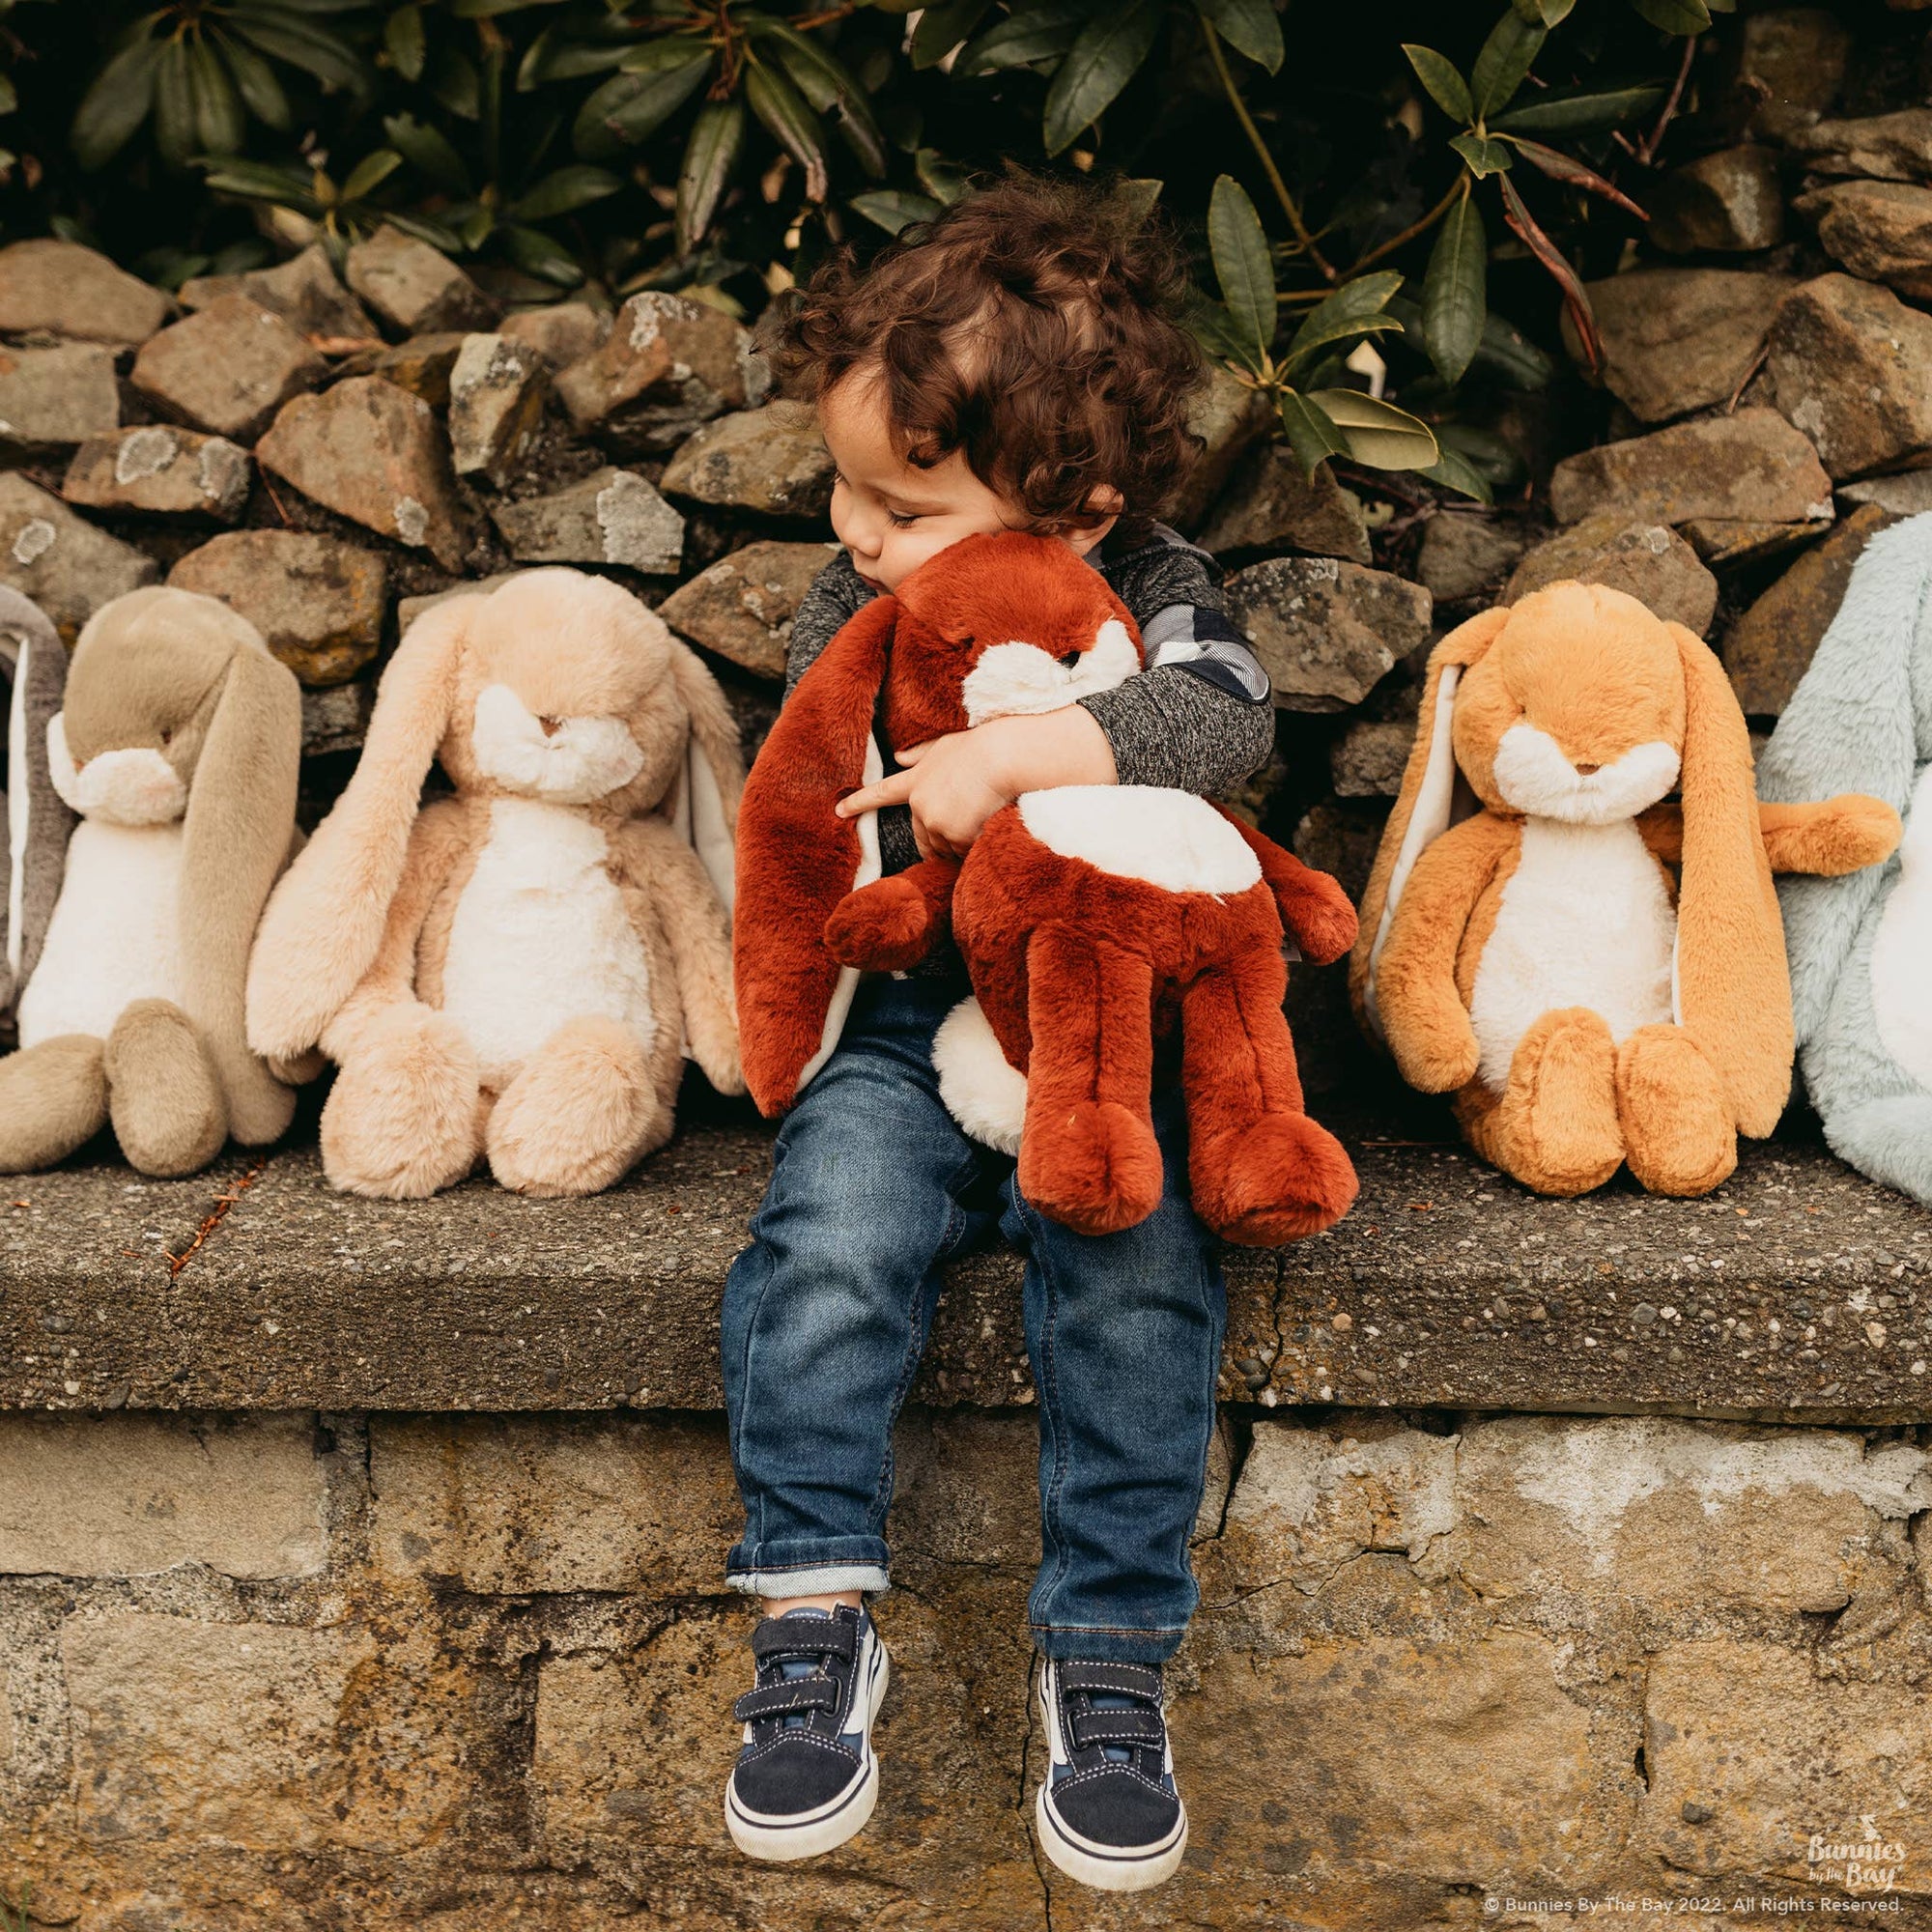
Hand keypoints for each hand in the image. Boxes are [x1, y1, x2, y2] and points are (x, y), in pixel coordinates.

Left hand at [835, 708, 1116, 858]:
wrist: (1001, 757)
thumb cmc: (982, 747)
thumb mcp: (946, 744)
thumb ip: (921, 754)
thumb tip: (899, 756)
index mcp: (915, 780)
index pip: (881, 793)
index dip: (859, 802)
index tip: (838, 810)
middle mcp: (919, 804)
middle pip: (923, 835)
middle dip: (940, 836)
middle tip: (965, 822)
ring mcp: (934, 821)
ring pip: (944, 847)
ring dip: (959, 843)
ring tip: (980, 818)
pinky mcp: (951, 835)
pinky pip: (962, 853)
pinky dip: (973, 847)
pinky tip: (986, 826)